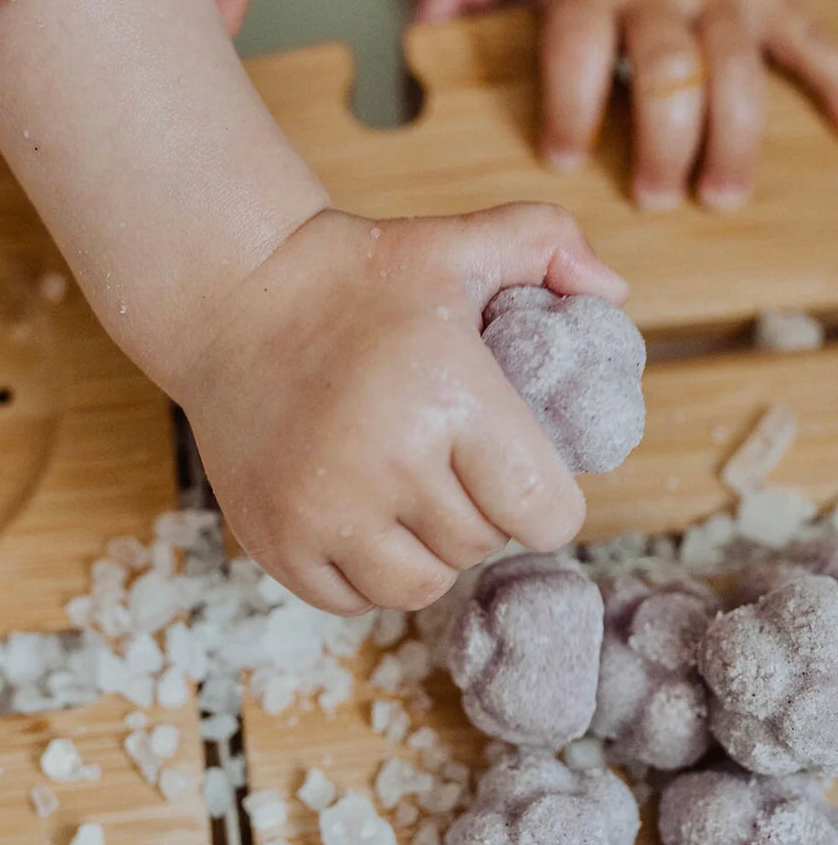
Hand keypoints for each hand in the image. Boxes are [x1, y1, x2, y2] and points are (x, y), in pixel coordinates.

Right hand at [179, 204, 627, 614]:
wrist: (233, 299)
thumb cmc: (353, 280)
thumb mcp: (455, 243)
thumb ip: (549, 244)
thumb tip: (612, 296)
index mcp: (450, 398)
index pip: (546, 515)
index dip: (547, 501)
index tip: (524, 477)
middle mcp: (386, 465)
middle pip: (480, 548)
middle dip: (484, 516)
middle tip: (456, 470)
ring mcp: (322, 512)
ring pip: (419, 588)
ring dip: (428, 553)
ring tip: (410, 501)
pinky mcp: (275, 540)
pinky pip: (351, 601)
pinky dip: (365, 572)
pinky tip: (360, 518)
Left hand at [417, 0, 837, 210]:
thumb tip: (421, 35)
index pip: (577, 52)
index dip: (572, 108)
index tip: (563, 159)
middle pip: (668, 72)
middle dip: (662, 140)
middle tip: (650, 198)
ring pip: (735, 69)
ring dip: (733, 137)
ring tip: (719, 197)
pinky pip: (808, 39)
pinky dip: (830, 83)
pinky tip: (834, 130)